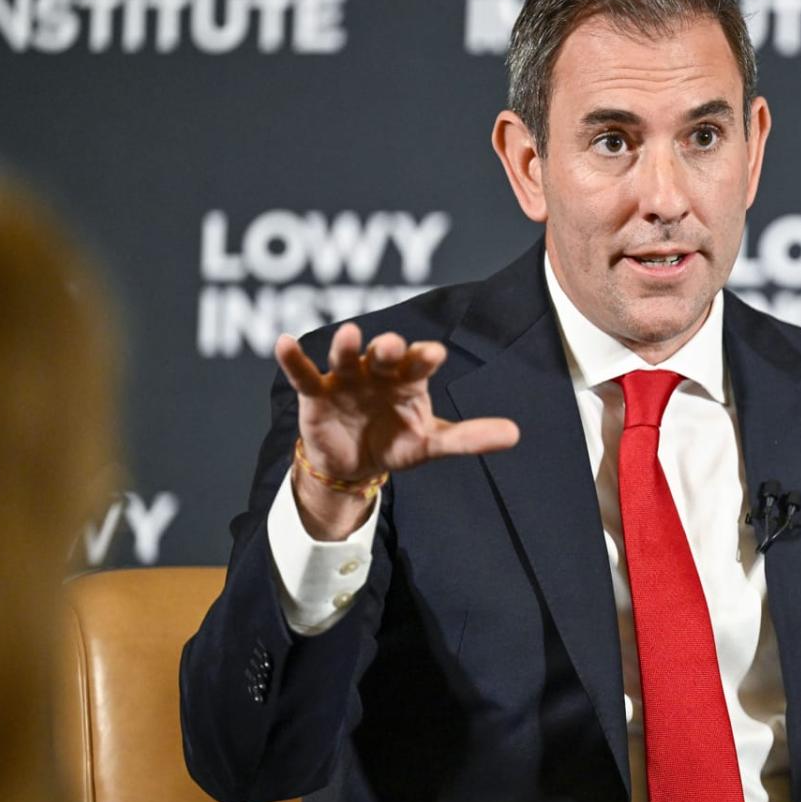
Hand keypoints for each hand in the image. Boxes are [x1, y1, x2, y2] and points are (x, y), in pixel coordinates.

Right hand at [275, 323, 519, 538]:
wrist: (354, 465)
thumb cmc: (396, 442)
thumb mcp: (431, 443)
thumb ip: (469, 437)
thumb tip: (516, 434)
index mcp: (409, 379)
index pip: (419, 363)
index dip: (424, 357)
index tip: (433, 354)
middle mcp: (378, 371)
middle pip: (384, 354)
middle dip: (387, 348)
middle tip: (391, 345)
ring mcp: (346, 378)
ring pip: (346, 357)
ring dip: (346, 346)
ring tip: (348, 336)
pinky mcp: (316, 392)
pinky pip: (303, 372)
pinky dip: (293, 358)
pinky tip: (284, 342)